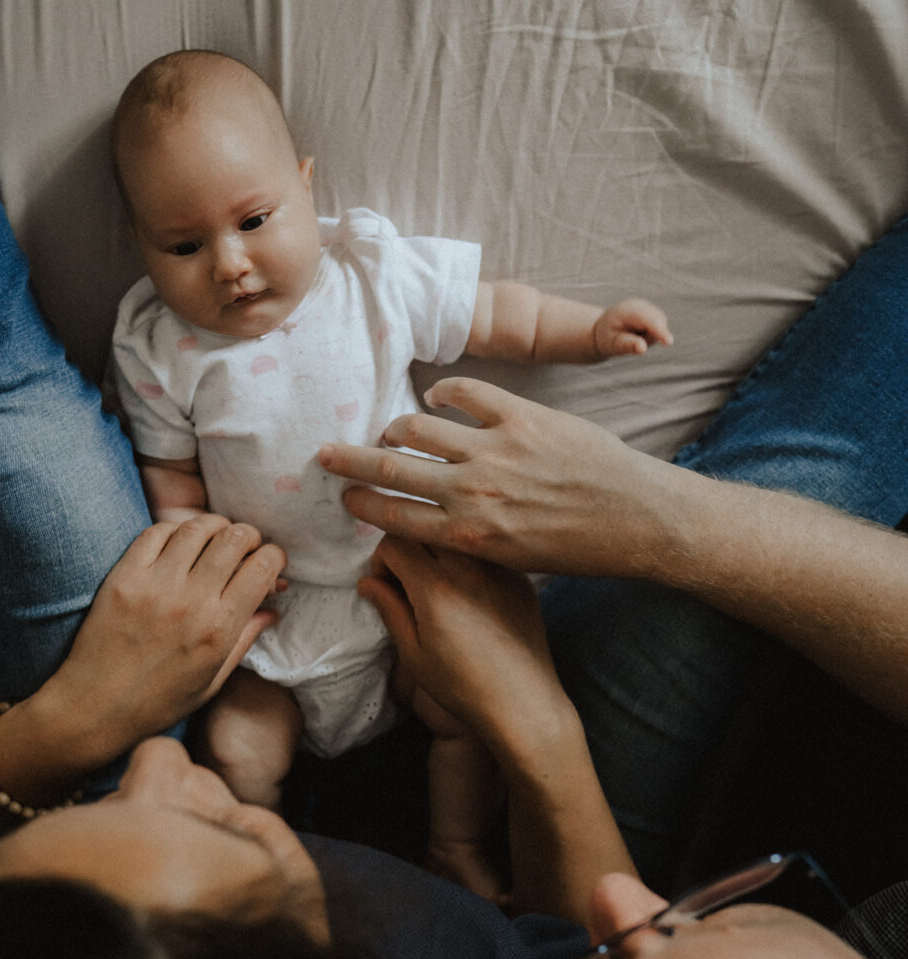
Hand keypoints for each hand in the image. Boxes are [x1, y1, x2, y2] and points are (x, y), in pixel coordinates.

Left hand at [44, 514, 286, 761]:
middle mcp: (190, 601)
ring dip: (214, 527)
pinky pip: (156, 532)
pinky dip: (175, 530)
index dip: (275, 558)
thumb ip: (246, 638)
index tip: (270, 564)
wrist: (93, 709)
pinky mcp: (123, 577)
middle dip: (250, 536)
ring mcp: (154, 585)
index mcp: (219, 628)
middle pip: (235, 537)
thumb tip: (273, 608)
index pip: (262, 567)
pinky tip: (179, 544)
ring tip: (215, 539)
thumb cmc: (158, 701)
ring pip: (197, 527)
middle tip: (246, 548)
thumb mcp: (213, 679)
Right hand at [319, 377, 675, 575]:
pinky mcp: (521, 417)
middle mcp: (471, 491)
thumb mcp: (511, 563)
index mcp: (466, 535)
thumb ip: (467, 542)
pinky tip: (439, 397)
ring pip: (419, 427)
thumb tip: (435, 524)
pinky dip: (445, 393)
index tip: (344, 495)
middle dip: (349, 462)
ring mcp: (494, 450)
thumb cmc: (577, 550)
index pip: (392, 516)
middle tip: (326, 454)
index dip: (361, 502)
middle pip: (389, 468)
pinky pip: (467, 394)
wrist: (635, 519)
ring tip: (392, 426)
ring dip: (397, 426)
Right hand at [361, 535, 566, 740]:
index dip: (380, 559)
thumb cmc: (463, 687)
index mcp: (436, 586)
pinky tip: (468, 594)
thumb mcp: (414, 654)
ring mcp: (499, 569)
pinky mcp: (519, 577)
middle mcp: (469, 568)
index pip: (395, 541)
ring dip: (437, 548)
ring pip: (456, 535)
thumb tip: (368, 582)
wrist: (524, 704)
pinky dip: (467, 561)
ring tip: (437, 584)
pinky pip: (485, 553)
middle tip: (406, 578)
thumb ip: (389, 609)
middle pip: (424, 528)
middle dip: (407, 546)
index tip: (385, 583)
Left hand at [593, 297, 672, 356]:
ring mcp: (646, 306)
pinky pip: (660, 325)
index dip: (659, 330)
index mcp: (626, 311)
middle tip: (633, 343)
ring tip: (631, 336)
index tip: (668, 342)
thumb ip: (627, 346)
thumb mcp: (612, 345)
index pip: (647, 319)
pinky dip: (652, 333)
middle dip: (652, 336)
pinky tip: (637, 332)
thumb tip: (643, 348)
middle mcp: (638, 304)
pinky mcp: (652, 311)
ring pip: (661, 324)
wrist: (603, 329)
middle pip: (658, 321)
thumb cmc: (607, 339)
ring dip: (651, 335)